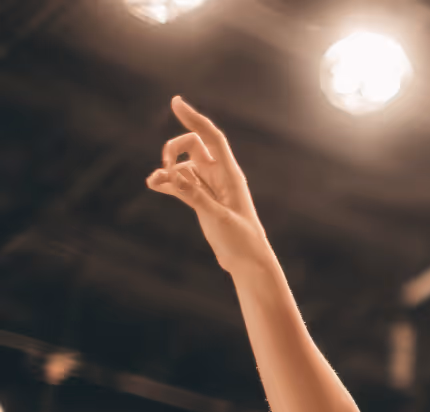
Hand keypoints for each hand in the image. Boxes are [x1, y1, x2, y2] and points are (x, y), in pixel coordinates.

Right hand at [146, 96, 270, 274]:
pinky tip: (154, 184)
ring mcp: (210, 188)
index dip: (194, 119)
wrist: (247, 262)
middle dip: (174, 149)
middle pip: (193, 147)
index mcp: (231, 175)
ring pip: (184, 166)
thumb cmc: (241, 240)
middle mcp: (220, 176)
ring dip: (167, 169)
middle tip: (165, 167)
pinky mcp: (202, 201)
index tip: (175, 102)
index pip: (211, 138)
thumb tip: (172, 176)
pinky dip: (168, 181)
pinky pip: (181, 183)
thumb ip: (195, 196)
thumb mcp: (218, 218)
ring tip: (155, 182)